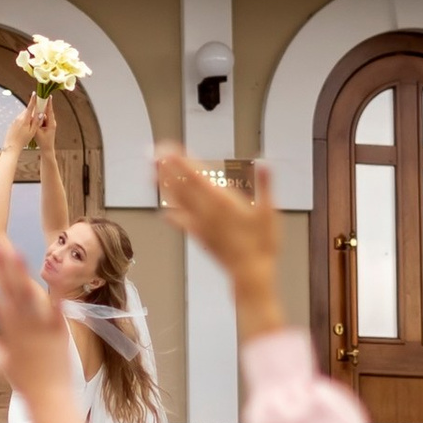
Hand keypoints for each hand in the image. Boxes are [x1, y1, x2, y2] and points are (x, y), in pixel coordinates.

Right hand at [0, 232, 78, 401]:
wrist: (48, 400)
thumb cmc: (26, 384)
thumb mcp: (3, 366)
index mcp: (7, 332)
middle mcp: (20, 327)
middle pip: (7, 290)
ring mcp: (38, 329)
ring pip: (26, 295)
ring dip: (20, 272)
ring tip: (15, 250)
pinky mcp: (57, 332)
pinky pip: (56, 308)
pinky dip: (55, 292)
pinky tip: (54, 275)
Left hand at [1, 96, 54, 151]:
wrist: (11, 146)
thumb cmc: (23, 140)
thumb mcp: (32, 132)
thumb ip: (36, 122)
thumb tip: (40, 113)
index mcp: (25, 119)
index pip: (30, 107)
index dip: (33, 100)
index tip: (35, 93)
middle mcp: (19, 118)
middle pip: (27, 111)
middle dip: (32, 110)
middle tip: (37, 112)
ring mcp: (15, 120)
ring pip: (23, 115)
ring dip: (28, 116)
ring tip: (31, 124)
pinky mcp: (12, 123)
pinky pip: (20, 119)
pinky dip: (24, 120)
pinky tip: (25, 128)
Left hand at [156, 144, 281, 335]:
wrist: (250, 273)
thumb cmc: (261, 243)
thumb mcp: (269, 211)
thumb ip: (265, 185)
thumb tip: (264, 163)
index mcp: (221, 200)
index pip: (195, 175)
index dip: (179, 161)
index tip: (168, 149)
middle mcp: (206, 211)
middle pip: (180, 185)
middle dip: (166, 169)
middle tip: (153, 154)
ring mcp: (200, 224)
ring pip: (177, 201)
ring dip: (164, 187)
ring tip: (153, 174)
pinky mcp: (199, 237)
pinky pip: (181, 223)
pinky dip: (171, 213)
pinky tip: (164, 212)